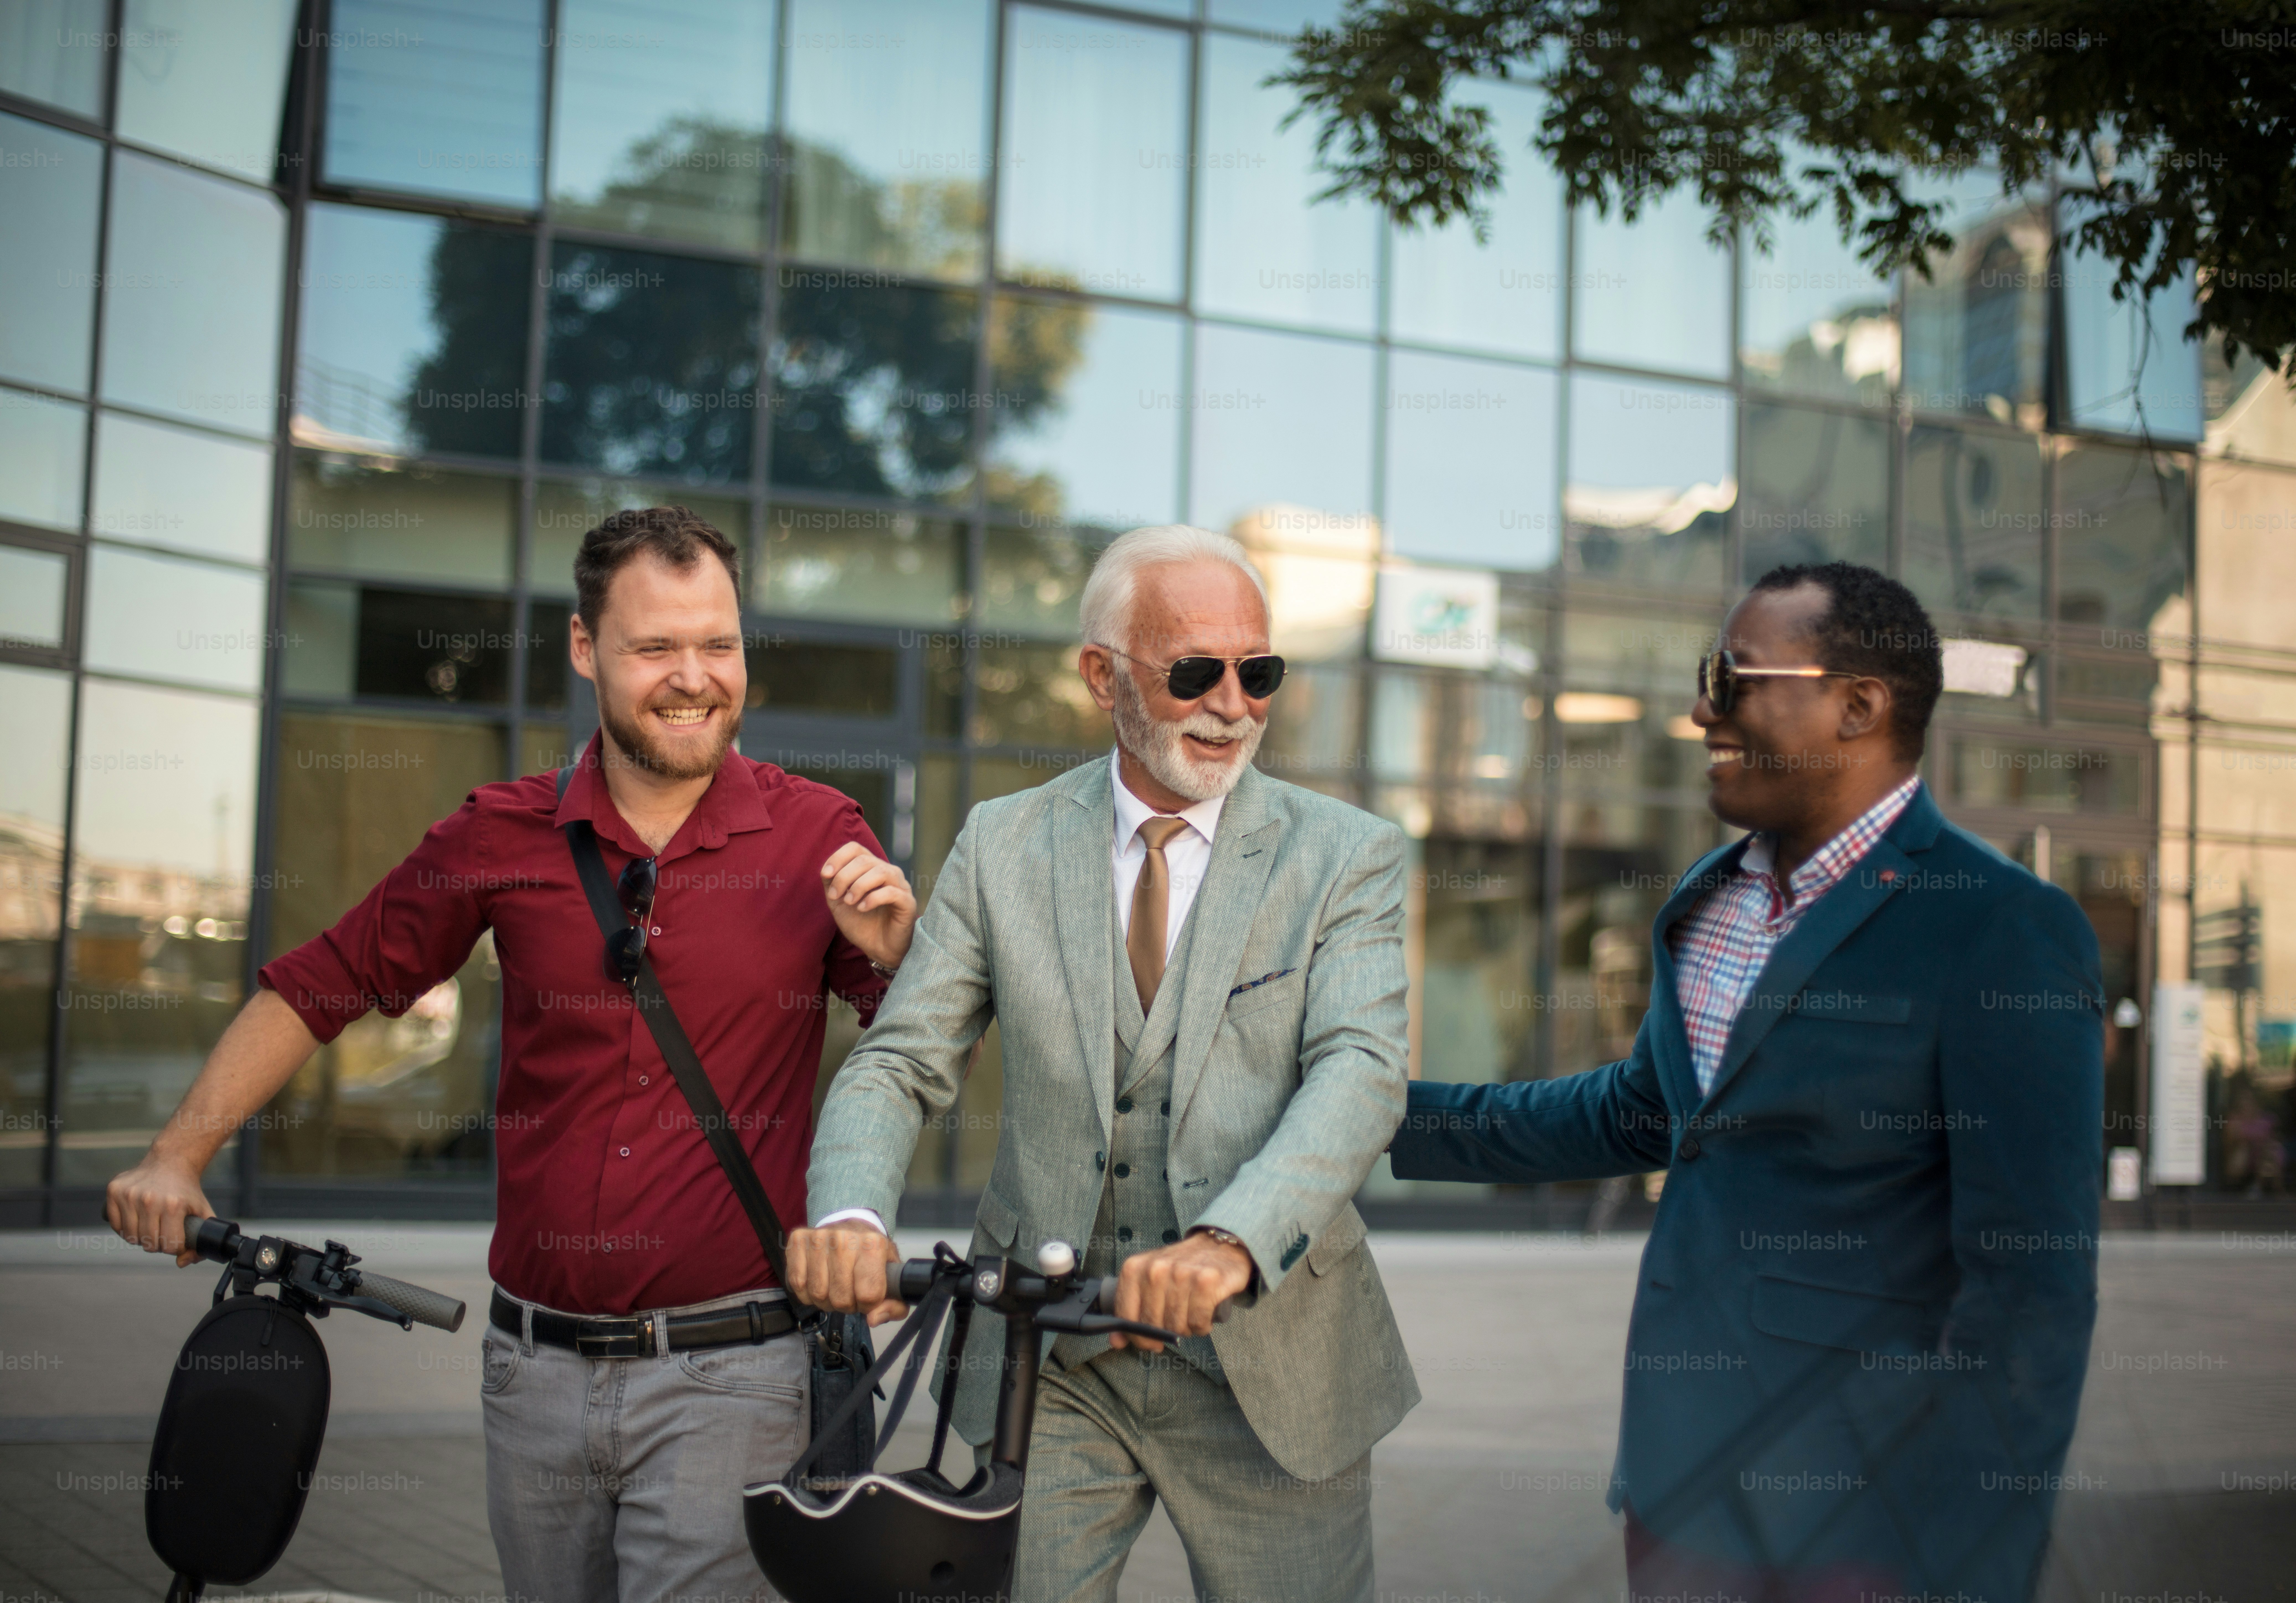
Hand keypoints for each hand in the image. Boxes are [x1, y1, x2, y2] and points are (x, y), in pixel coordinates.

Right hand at [106, 1152, 213, 1266]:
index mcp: (173, 1206)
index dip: (174, 1247)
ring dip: (140, 1237)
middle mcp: (150, 1200)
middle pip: (149, 1244)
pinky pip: (115, 1225)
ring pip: (130, 1237)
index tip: (176, 1239)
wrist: (171, 1162)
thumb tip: (181, 1263)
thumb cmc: (187, 1191)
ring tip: (150, 1226)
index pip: (169, 1246)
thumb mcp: (203, 1212)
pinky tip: (136, 1220)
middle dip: (157, 1244)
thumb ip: (200, 1242)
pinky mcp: (114, 1191)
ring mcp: (130, 1195)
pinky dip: (124, 1228)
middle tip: (162, 1232)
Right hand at [786, 1218, 906, 1326]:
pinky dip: (806, 1291)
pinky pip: (797, 1284)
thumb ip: (895, 1305)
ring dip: (826, 1300)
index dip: (868, 1305)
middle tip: (850, 1291)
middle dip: (846, 1304)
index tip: (867, 1295)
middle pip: (840, 1299)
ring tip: (834, 1286)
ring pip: (817, 1294)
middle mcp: (844, 1238)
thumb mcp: (893, 1278)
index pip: (868, 1295)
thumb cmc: (872, 1255)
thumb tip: (874, 1319)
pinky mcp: (798, 1240)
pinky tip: (818, 1280)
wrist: (851, 1227)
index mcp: (874, 1244)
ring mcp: (818, 1237)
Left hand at [820, 843, 916, 970]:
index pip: (856, 848)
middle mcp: (888, 873)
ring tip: (849, 902)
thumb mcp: (839, 903)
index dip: (838, 857)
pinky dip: (872, 898)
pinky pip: (891, 892)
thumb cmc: (861, 924)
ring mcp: (900, 886)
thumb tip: (827, 870)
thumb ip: (832, 885)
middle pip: (864, 860)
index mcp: (871, 869)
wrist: (879, 950)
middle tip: (836, 896)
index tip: (825, 875)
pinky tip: (862, 908)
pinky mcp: (908, 903)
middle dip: (844, 876)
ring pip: (880, 871)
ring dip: (858, 886)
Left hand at [1110, 1230, 1252, 1351]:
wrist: (1218, 1247)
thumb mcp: (1148, 1282)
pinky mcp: (1206, 1281)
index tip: (1148, 1341)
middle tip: (1175, 1322)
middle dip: (1164, 1333)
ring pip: (1176, 1326)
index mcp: (1135, 1268)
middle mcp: (1156, 1269)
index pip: (1126, 1315)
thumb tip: (1116, 1342)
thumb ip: (1130, 1311)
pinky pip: (1198, 1323)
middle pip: (1152, 1325)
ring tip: (1190, 1313)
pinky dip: (1202, 1325)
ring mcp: (1181, 1274)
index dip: (1136, 1336)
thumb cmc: (1181, 1268)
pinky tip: (1204, 1314)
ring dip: (1185, 1329)